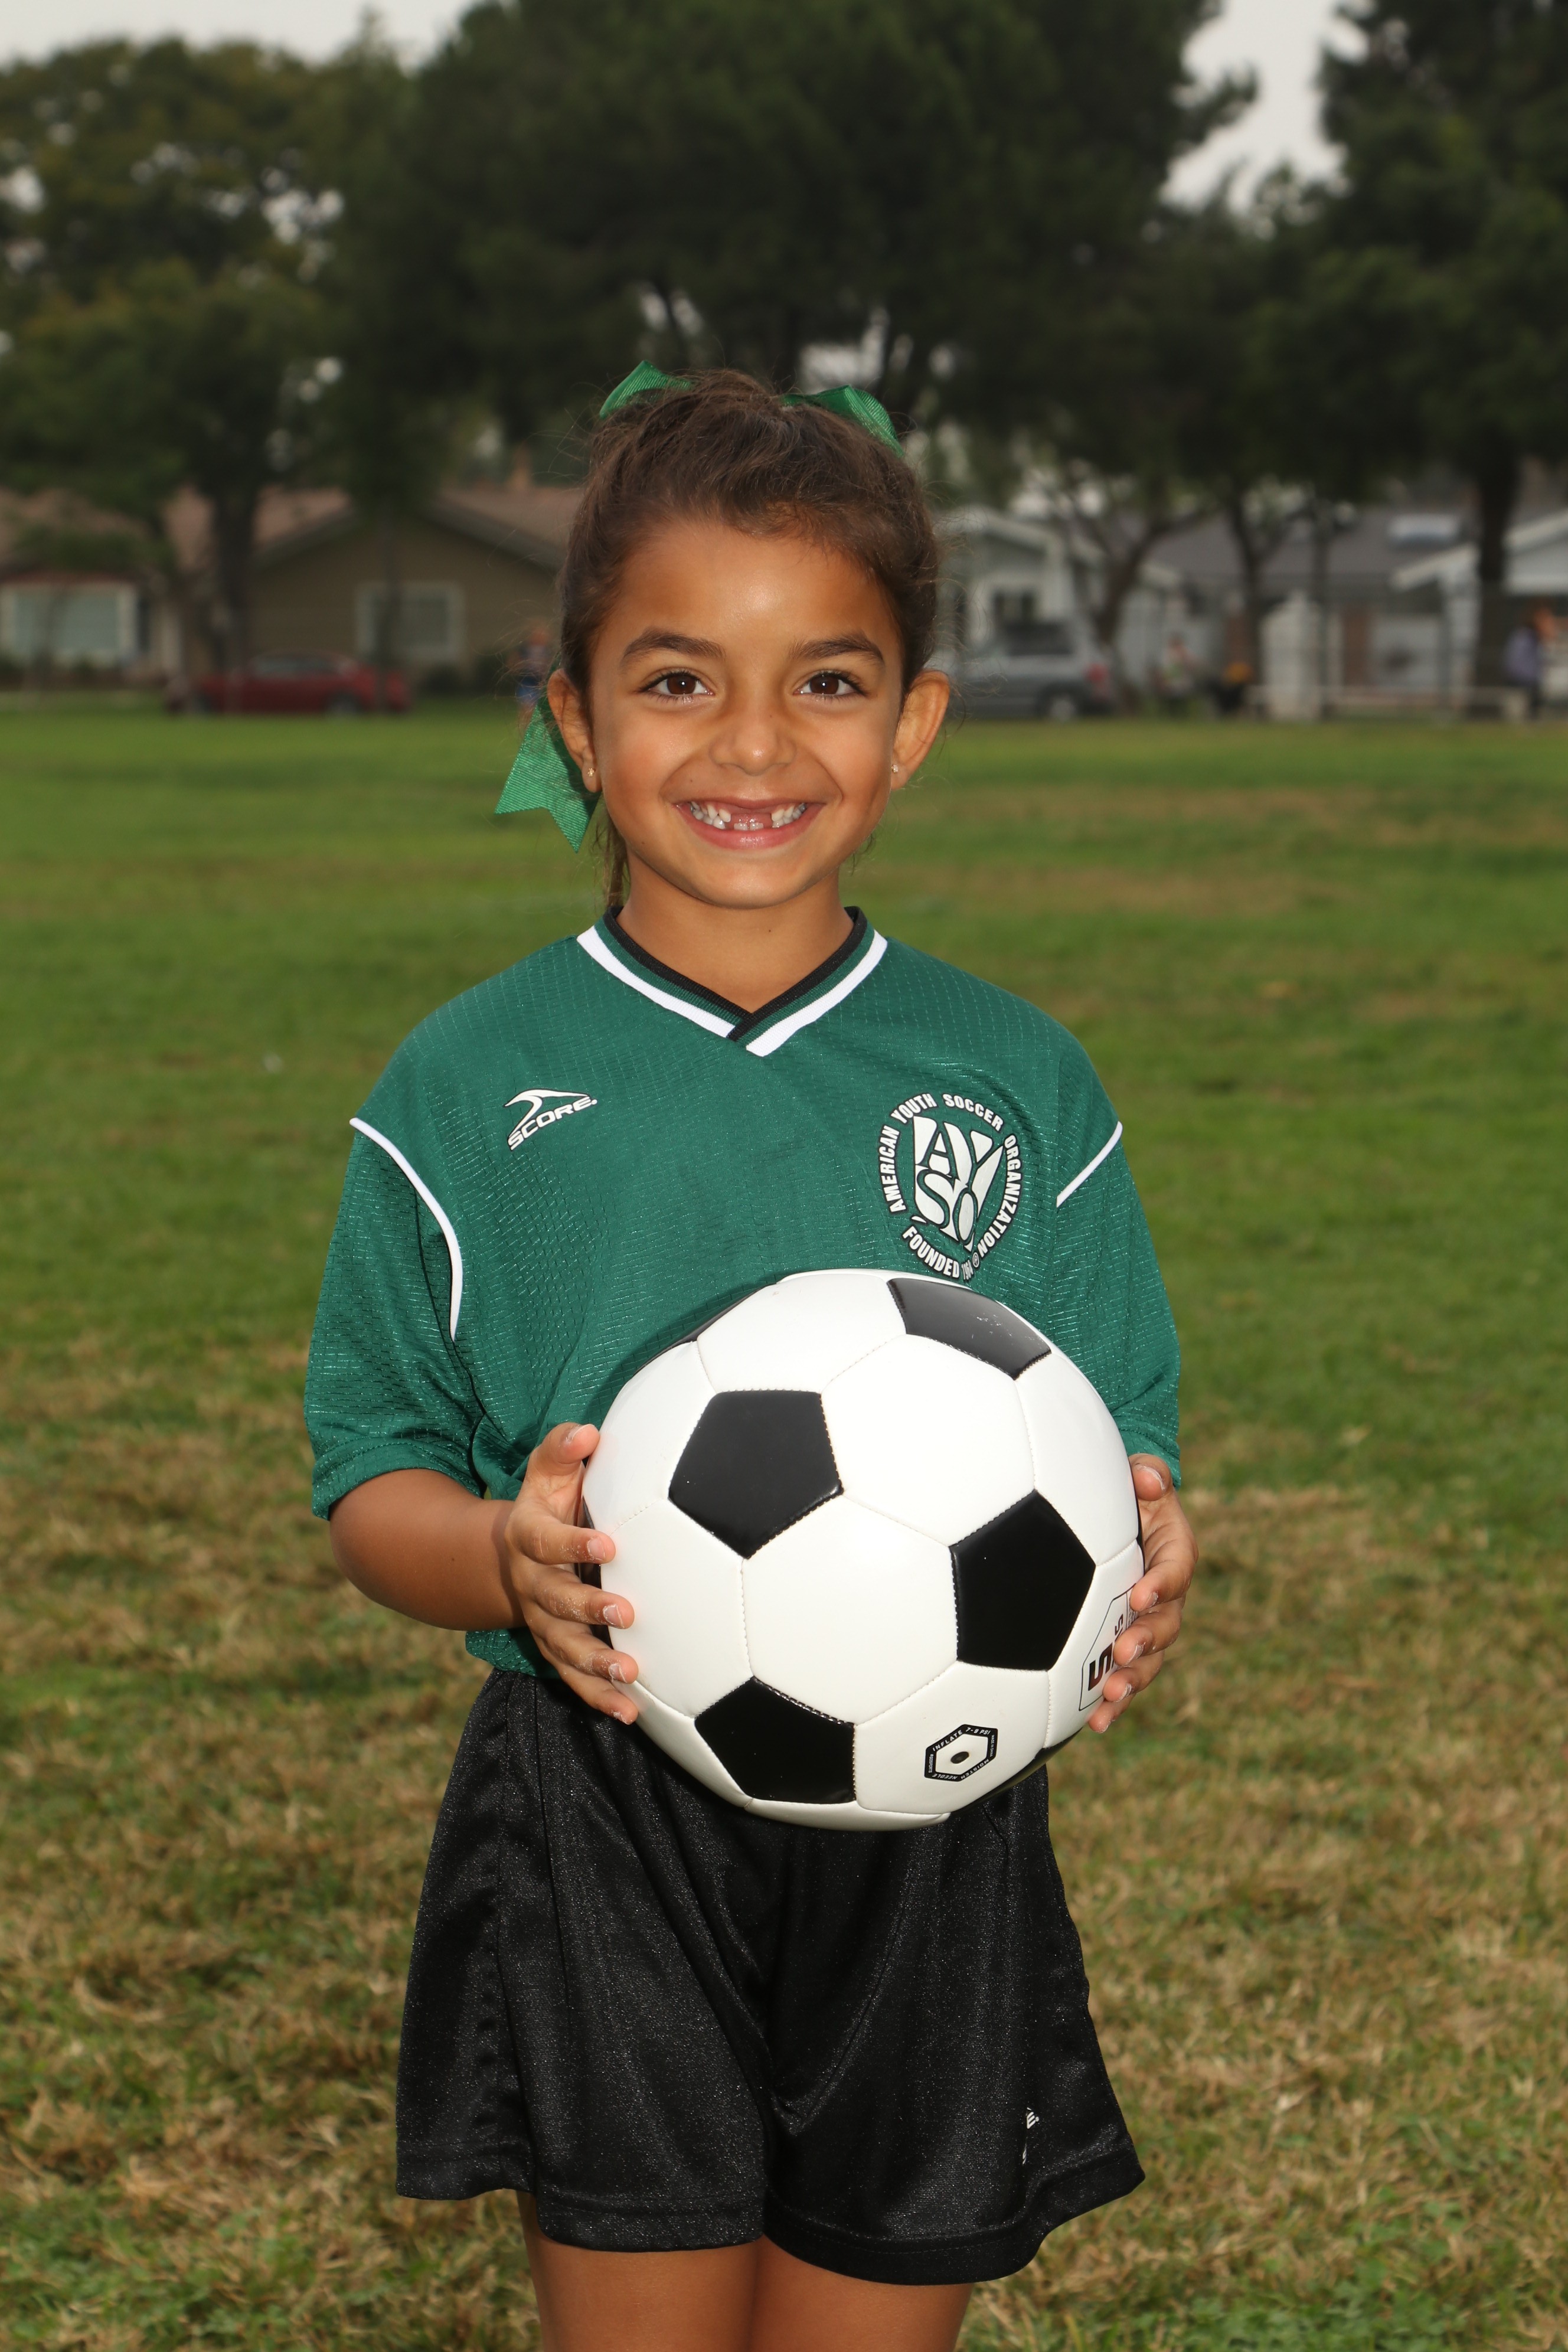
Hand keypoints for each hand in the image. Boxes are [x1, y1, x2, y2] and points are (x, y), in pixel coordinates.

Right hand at [503, 1423, 639, 1722]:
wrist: (514, 1555)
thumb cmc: (549, 1504)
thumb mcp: (548, 1473)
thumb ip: (562, 1449)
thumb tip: (588, 1432)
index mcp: (528, 1537)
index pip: (545, 1540)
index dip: (572, 1544)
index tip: (609, 1545)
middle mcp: (530, 1584)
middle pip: (553, 1601)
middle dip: (587, 1608)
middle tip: (626, 1612)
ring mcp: (542, 1622)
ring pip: (563, 1648)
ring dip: (594, 1663)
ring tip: (628, 1673)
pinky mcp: (556, 1649)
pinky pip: (573, 1679)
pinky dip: (598, 1698)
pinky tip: (629, 1712)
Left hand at [1087, 1454, 1194, 1733]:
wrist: (1118, 1516)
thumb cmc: (1130, 1493)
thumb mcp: (1141, 1477)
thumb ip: (1148, 1475)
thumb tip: (1148, 1479)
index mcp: (1175, 1554)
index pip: (1175, 1570)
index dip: (1162, 1584)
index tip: (1139, 1595)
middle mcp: (1166, 1597)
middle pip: (1166, 1625)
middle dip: (1145, 1642)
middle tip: (1121, 1652)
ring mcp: (1147, 1625)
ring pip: (1149, 1660)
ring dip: (1131, 1682)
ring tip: (1109, 1700)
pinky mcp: (1125, 1645)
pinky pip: (1124, 1676)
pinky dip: (1112, 1701)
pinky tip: (1095, 1724)